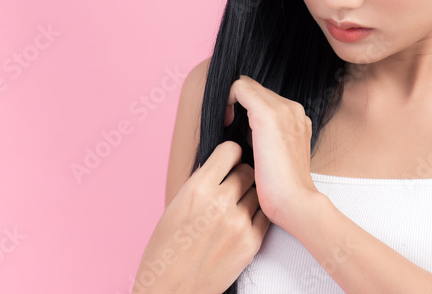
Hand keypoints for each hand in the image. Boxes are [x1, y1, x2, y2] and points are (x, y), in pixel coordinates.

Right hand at [132, 140, 268, 293]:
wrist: (171, 291)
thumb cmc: (167, 250)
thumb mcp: (176, 205)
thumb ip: (202, 182)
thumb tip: (223, 163)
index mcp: (197, 189)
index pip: (229, 151)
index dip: (230, 154)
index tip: (229, 159)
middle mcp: (219, 203)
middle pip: (247, 170)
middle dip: (241, 175)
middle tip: (232, 186)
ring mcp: (238, 223)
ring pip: (257, 192)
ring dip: (249, 196)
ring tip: (234, 207)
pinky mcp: (251, 243)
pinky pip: (264, 215)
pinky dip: (256, 215)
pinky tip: (242, 221)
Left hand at [224, 75, 318, 232]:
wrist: (296, 204)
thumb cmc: (281, 190)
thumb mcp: (276, 158)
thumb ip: (266, 140)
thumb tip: (244, 134)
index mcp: (297, 119)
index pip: (264, 98)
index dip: (246, 108)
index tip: (235, 130)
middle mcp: (293, 109)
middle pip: (255, 89)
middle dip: (239, 103)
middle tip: (229, 127)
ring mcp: (284, 109)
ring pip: (247, 86)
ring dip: (234, 102)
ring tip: (229, 127)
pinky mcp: (268, 114)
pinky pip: (240, 88)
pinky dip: (228, 99)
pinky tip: (227, 121)